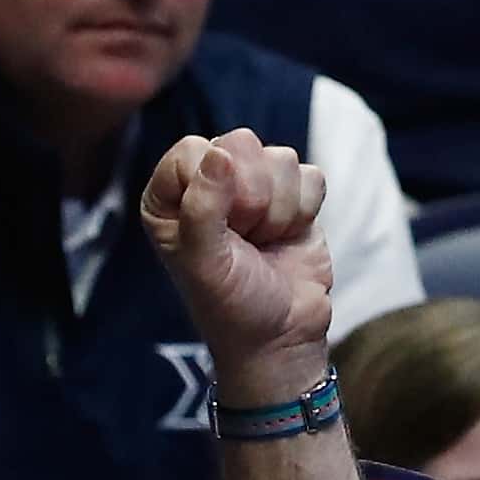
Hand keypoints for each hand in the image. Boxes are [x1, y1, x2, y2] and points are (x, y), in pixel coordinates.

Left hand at [139, 129, 335, 399]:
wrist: (280, 335)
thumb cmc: (230, 305)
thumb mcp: (203, 262)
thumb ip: (202, 208)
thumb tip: (220, 153)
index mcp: (169, 198)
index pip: (191, 151)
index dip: (215, 183)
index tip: (222, 227)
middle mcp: (207, 184)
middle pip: (239, 143)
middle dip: (252, 195)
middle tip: (245, 237)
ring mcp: (252, 186)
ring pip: (279, 157)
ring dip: (278, 209)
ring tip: (263, 242)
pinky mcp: (293, 194)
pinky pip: (310, 175)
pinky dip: (303, 211)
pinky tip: (286, 237)